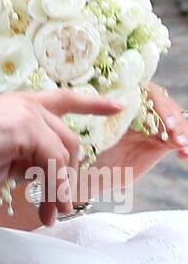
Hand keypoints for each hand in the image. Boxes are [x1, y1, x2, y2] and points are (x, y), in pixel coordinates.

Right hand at [0, 89, 125, 227]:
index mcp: (20, 106)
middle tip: (59, 209)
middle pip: (69, 142)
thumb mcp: (3, 157)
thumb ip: (29, 157)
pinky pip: (54, 163)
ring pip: (64, 155)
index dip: (92, 103)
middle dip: (67, 179)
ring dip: (61, 190)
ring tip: (52, 215)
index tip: (118, 106)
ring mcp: (26, 113)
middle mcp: (26, 105)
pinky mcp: (24, 127)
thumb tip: (53, 178)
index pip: (64, 98)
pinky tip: (45, 208)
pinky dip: (54, 188)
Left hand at [80, 82, 187, 200]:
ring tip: (181, 145)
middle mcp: (141, 109)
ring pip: (175, 121)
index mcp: (125, 99)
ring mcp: (153, 125)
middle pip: (165, 104)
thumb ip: (101, 116)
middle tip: (172, 131)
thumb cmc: (86, 144)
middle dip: (171, 116)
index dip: (157, 103)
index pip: (148, 92)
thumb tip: (111, 105)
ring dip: (181, 130)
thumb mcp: (91, 130)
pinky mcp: (161, 142)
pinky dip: (184, 146)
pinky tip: (184, 155)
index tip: (159, 118)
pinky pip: (178, 140)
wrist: (90, 171)